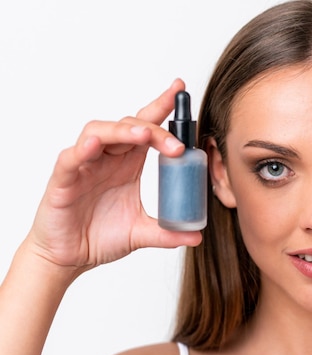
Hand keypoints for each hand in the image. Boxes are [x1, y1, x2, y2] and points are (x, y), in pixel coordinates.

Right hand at [26, 79, 201, 281]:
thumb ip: (167, 233)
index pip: (146, 127)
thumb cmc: (97, 236)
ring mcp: (84, 165)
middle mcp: (108, 158)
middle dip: (154, 128)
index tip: (180, 89)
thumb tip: (197, 237)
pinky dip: (83, 149)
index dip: (161, 106)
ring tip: (144, 134)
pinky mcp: (63, 179)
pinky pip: (71, 157)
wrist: (67, 258)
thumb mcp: (140, 233)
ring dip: (123, 130)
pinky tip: (95, 145)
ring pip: (100, 131)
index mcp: (128, 163)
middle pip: (129, 126)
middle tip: (177, 144)